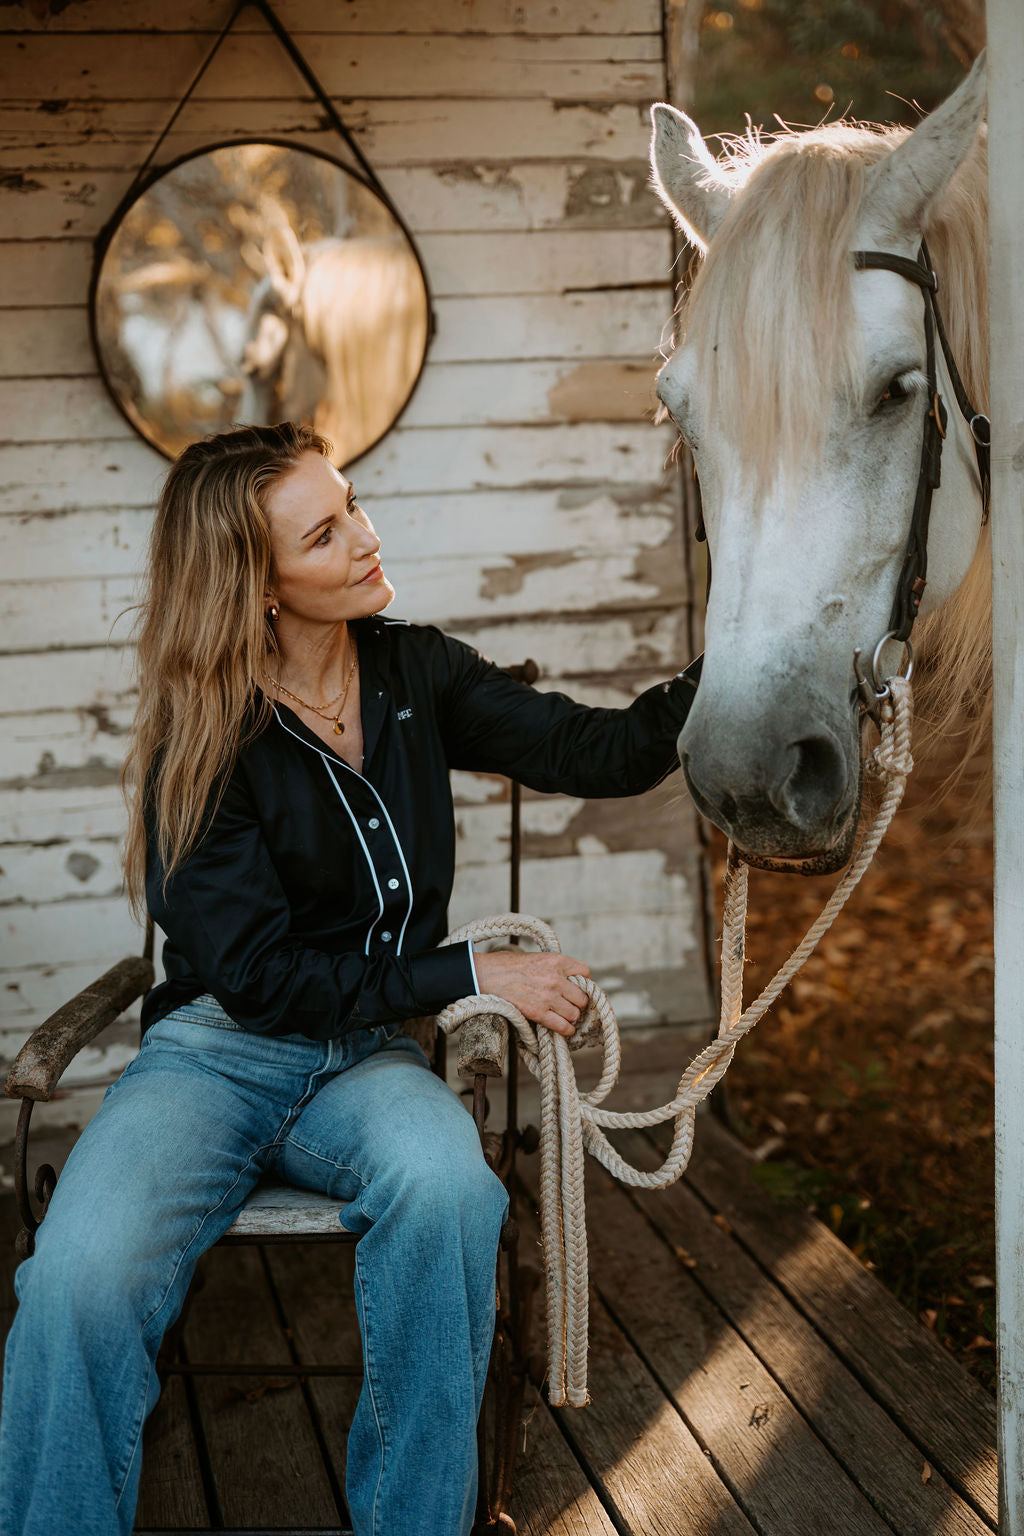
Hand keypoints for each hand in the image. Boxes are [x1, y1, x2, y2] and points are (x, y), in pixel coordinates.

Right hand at [473, 950, 590, 1036]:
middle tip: (570, 1005)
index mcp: (555, 960)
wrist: (483, 975)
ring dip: (571, 1017)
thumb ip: (551, 966)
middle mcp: (556, 978)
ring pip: (575, 1013)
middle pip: (582, 997)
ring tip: (564, 1017)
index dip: (583, 982)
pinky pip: (563, 1026)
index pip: (585, 972)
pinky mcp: (538, 1013)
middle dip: (578, 1003)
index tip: (577, 988)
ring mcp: (548, 997)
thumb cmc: (504, 965)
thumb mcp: (534, 957)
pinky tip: (565, 1030)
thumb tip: (563, 978)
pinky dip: (566, 1030)